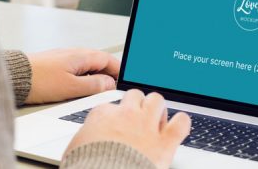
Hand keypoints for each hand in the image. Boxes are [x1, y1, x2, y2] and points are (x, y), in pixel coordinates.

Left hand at [24, 48, 119, 104]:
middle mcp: (74, 53)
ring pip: (87, 65)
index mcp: (82, 55)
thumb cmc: (38, 80)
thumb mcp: (71, 88)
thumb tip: (108, 83)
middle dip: (108, 73)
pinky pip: (76, 68)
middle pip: (99, 61)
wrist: (13, 77)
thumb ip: (93, 85)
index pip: (108, 59)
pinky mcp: (55, 63)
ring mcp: (64, 57)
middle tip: (112, 87)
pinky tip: (78, 86)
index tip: (124, 80)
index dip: (118, 70)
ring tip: (96, 90)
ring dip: (95, 75)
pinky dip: (83, 76)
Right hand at [65, 90, 190, 168]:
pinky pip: (181, 122)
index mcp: (103, 115)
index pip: (112, 105)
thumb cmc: (86, 167)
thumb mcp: (76, 148)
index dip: (115, 115)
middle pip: (136, 95)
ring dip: (157, 108)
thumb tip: (87, 140)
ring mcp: (147, 125)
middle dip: (137, 105)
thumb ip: (86, 137)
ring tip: (156, 120)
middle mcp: (127, 114)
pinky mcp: (165, 141)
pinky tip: (178, 128)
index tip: (116, 125)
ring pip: (157, 100)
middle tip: (137, 119)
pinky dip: (181, 123)